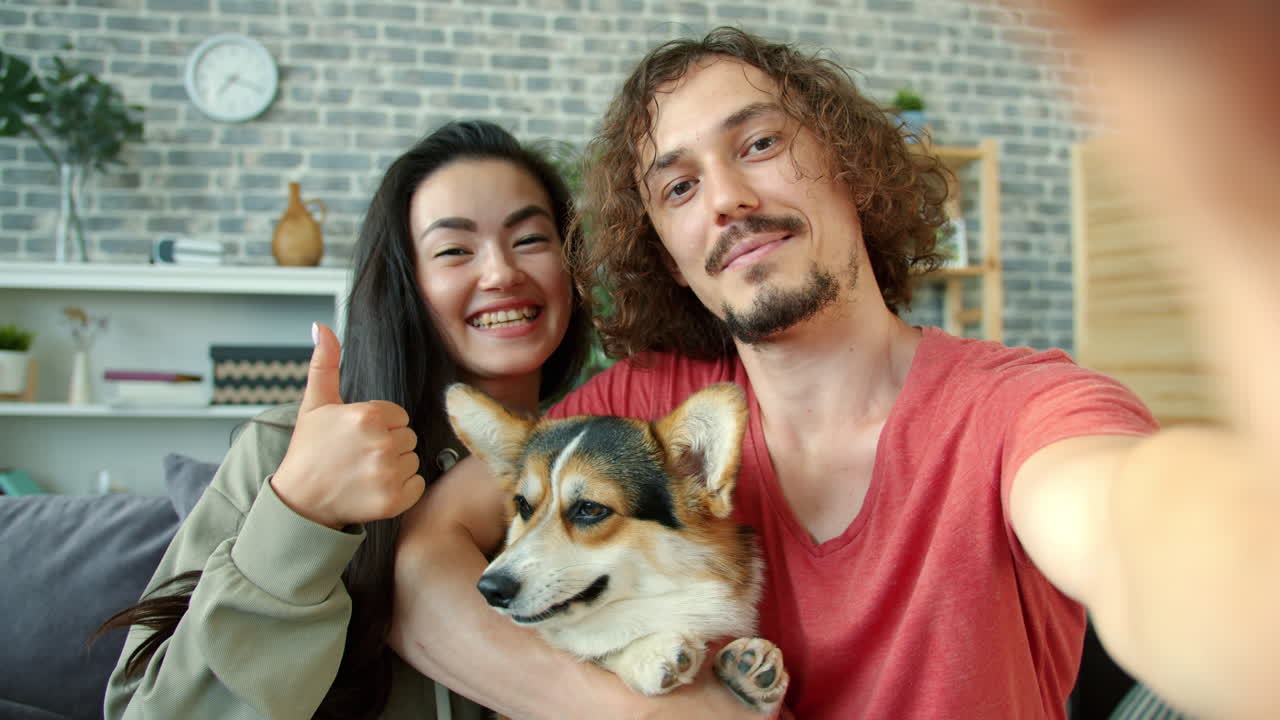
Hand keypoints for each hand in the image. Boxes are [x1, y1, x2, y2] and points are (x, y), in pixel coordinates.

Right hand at [271, 322, 424, 529]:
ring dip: (395, 467)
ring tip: (364, 472)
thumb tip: (321, 327)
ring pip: (413, 460)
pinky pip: (417, 485)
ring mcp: (388, 473)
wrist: (299, 501)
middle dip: (388, 445)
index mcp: (367, 415)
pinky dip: (402, 489)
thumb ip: (325, 363)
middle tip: (358, 456)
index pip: (399, 415)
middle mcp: (381, 442)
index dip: (380, 426)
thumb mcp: (315, 403)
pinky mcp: (394, 500)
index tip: (356, 438)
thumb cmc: (308, 451)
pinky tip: (375, 488)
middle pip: (408, 437)